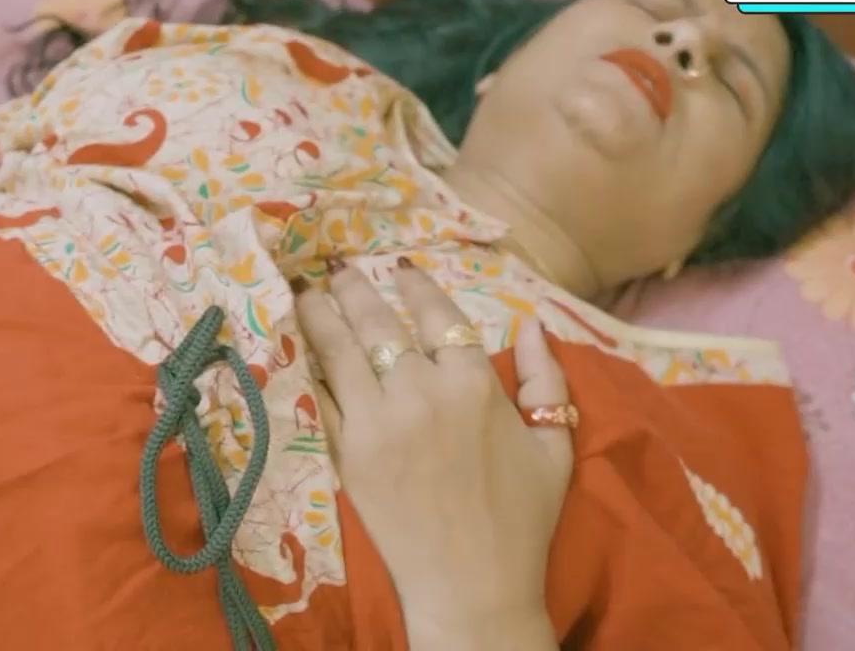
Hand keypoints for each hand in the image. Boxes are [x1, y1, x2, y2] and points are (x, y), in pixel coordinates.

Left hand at [293, 258, 572, 646]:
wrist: (471, 586)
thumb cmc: (521, 518)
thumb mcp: (554, 446)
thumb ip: (545, 380)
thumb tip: (530, 324)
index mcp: (475, 384)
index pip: (437, 315)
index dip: (416, 286)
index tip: (400, 268)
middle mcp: (421, 392)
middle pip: (379, 323)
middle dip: (355, 289)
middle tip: (337, 268)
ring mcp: (377, 422)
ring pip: (341, 351)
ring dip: (321, 315)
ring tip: (305, 290)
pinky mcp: (347, 453)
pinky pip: (324, 397)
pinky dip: (311, 367)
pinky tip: (301, 347)